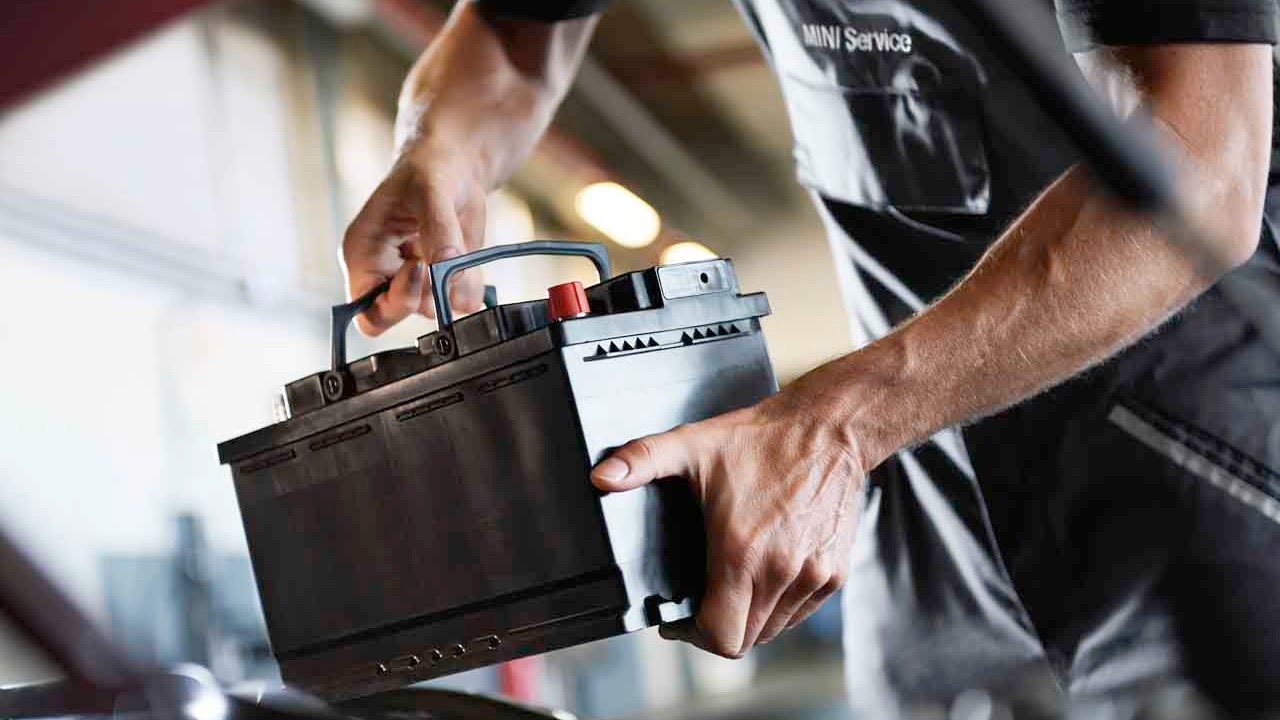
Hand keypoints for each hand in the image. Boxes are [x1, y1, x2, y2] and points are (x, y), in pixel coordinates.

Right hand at [340, 145, 487, 335]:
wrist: (455, 167)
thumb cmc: (428, 170)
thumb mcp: (431, 191)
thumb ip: (438, 230)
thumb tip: (448, 264)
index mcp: (362, 254)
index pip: (366, 311)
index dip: (396, 301)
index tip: (420, 266)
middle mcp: (383, 274)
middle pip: (397, 317)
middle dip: (425, 294)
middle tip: (442, 257)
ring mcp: (413, 282)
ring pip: (433, 311)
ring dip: (451, 285)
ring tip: (455, 244)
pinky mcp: (440, 283)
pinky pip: (458, 303)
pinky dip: (470, 285)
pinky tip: (467, 255)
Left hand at [590, 388, 864, 656]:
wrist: (830, 428)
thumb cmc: (762, 438)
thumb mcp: (691, 444)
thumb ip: (641, 460)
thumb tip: (600, 477)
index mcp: (741, 553)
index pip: (719, 636)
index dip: (690, 636)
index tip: (676, 618)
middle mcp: (781, 572)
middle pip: (744, 640)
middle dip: (715, 627)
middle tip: (698, 601)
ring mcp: (813, 576)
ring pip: (773, 629)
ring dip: (748, 618)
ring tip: (730, 586)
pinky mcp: (834, 572)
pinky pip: (800, 611)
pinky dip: (778, 606)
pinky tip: (762, 576)